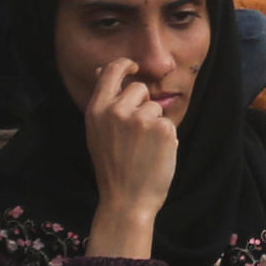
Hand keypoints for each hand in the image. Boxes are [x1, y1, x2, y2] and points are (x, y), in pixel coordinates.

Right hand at [79, 51, 180, 248]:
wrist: (126, 200)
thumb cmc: (112, 168)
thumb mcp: (97, 132)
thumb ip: (103, 102)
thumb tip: (104, 69)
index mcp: (97, 110)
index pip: (113, 70)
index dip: (126, 64)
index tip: (134, 68)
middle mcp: (117, 110)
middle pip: (139, 88)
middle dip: (142, 103)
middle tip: (136, 133)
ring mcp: (141, 119)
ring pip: (155, 106)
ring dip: (154, 123)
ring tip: (143, 148)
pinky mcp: (162, 129)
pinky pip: (168, 123)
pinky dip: (165, 137)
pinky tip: (155, 154)